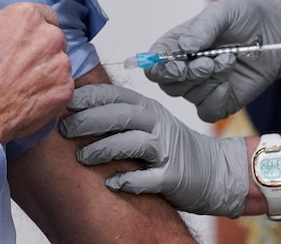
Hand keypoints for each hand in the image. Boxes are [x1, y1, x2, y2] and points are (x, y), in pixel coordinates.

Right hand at [0, 0, 72, 143]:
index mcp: (27, 15)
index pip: (40, 13)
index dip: (24, 28)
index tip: (11, 42)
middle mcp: (50, 37)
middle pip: (51, 36)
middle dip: (37, 46)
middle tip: (12, 64)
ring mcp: (60, 66)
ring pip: (58, 61)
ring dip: (45, 68)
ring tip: (18, 82)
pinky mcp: (64, 93)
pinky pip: (63, 86)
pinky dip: (49, 90)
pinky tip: (27, 96)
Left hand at [60, 84, 248, 217]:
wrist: (216, 171)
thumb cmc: (172, 148)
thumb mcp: (149, 123)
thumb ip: (120, 117)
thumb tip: (75, 113)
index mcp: (148, 109)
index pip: (115, 95)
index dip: (89, 96)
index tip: (65, 103)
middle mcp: (157, 124)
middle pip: (119, 115)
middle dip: (88, 120)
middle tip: (64, 129)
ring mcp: (166, 149)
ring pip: (130, 142)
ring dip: (102, 149)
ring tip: (82, 157)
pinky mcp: (173, 176)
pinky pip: (147, 177)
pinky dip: (128, 180)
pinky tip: (112, 183)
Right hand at [147, 0, 280, 121]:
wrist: (276, 34)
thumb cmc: (246, 18)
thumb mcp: (223, 13)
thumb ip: (202, 28)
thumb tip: (184, 48)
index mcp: (177, 44)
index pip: (154, 63)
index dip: (158, 67)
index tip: (176, 64)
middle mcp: (185, 67)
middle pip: (167, 84)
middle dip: (187, 74)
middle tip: (208, 62)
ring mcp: (202, 86)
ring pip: (188, 95)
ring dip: (208, 80)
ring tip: (229, 60)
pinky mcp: (220, 101)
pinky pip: (207, 111)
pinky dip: (216, 98)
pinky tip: (229, 83)